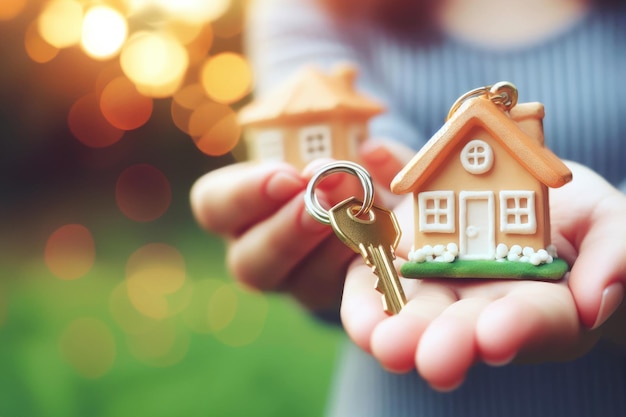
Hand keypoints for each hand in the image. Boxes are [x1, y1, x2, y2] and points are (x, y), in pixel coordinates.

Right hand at [190, 140, 411, 311]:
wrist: (363, 201)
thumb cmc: (329, 163)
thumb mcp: (334, 141)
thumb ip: (354, 144)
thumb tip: (374, 150)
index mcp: (235, 207)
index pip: (214, 205)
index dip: (246, 194)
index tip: (288, 177)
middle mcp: (256, 251)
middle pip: (248, 262)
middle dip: (288, 232)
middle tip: (321, 207)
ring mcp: (295, 281)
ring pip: (298, 284)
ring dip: (331, 251)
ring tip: (358, 221)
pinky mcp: (335, 296)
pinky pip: (344, 292)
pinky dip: (365, 263)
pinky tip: (381, 241)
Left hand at [340, 161, 625, 390]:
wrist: (530, 195)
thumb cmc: (581, 219)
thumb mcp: (610, 224)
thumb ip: (613, 255)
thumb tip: (597, 300)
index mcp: (544, 304)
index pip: (536, 321)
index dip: (518, 328)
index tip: (497, 335)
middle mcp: (486, 304)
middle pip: (466, 328)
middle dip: (448, 342)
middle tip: (431, 360)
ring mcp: (441, 282)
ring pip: (418, 311)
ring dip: (398, 328)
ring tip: (382, 343)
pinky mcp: (405, 258)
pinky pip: (380, 281)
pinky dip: (367, 294)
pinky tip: (358, 311)